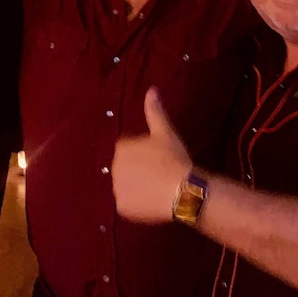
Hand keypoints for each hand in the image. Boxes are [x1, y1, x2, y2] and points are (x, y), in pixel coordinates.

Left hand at [112, 87, 191, 223]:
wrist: (183, 190)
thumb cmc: (174, 158)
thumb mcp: (164, 132)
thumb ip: (154, 111)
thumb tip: (151, 89)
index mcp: (121, 148)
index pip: (129, 151)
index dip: (145, 156)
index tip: (159, 160)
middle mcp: (113, 168)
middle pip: (126, 169)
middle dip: (139, 172)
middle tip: (159, 175)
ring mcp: (117, 189)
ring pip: (127, 187)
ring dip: (137, 188)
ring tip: (157, 189)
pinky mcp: (122, 208)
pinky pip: (128, 205)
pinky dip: (137, 205)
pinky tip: (153, 202)